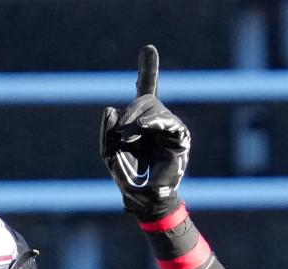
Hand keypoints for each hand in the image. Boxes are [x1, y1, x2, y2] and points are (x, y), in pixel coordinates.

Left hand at [100, 44, 190, 219]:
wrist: (144, 200)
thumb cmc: (127, 177)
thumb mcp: (110, 152)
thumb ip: (107, 131)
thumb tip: (110, 109)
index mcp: (141, 121)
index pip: (146, 91)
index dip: (148, 71)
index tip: (149, 49)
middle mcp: (157, 121)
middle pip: (147, 99)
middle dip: (132, 110)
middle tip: (121, 129)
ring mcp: (170, 128)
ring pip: (155, 108)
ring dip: (138, 119)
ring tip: (128, 135)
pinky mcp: (180, 138)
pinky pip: (168, 121)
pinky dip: (153, 122)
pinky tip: (143, 127)